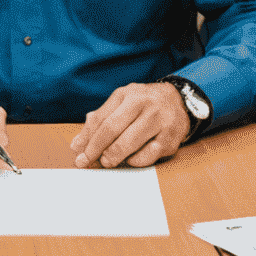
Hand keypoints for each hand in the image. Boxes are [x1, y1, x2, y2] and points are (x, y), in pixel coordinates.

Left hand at [71, 82, 190, 167]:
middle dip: (96, 149)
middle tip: (88, 161)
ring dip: (114, 156)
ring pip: (130, 142)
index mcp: (128, 94)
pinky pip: (149, 154)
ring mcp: (159, 120)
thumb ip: (99, 120)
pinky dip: (136, 160)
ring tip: (107, 161)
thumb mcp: (121, 103)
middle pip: (113, 129)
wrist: (178, 101)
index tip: (78, 153)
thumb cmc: (143, 105)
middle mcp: (144, 104)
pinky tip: (131, 159)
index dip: (87, 138)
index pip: (102, 118)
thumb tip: (77, 145)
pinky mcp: (171, 137)